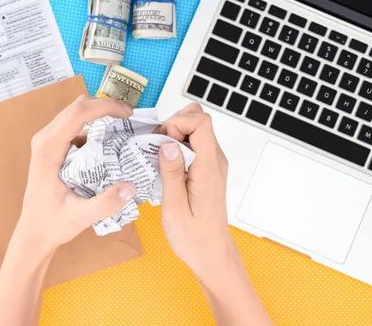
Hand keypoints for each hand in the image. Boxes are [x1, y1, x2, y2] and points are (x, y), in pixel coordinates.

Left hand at [15, 95, 137, 254]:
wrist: (34, 232)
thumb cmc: (52, 224)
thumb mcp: (80, 217)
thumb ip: (105, 204)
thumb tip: (131, 186)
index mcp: (48, 149)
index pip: (78, 113)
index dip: (105, 106)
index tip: (128, 114)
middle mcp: (45, 139)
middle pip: (77, 106)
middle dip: (106, 106)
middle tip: (131, 118)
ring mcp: (48, 141)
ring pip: (77, 113)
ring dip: (101, 114)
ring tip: (125, 127)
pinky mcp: (54, 147)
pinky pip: (76, 127)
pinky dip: (96, 127)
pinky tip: (111, 143)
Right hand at [156, 103, 231, 277]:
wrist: (211, 253)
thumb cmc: (193, 237)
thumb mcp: (174, 208)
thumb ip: (172, 173)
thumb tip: (167, 143)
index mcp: (208, 168)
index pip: (201, 122)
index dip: (177, 123)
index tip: (162, 143)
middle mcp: (215, 160)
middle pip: (198, 119)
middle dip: (173, 125)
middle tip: (157, 149)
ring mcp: (212, 163)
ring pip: (195, 128)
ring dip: (174, 135)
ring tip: (159, 159)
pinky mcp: (207, 168)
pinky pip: (194, 143)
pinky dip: (177, 146)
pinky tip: (166, 166)